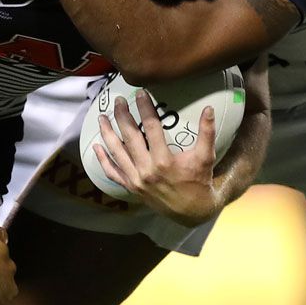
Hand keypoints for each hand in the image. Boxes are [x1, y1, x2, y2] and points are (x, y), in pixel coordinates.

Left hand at [94, 91, 219, 226]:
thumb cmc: (199, 182)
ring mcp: (136, 180)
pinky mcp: (131, 188)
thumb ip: (207, 133)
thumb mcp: (206, 158)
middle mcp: (146, 170)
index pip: (151, 127)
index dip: (145, 108)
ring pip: (117, 153)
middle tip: (118, 101)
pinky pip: (112, 173)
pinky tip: (95, 147)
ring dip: (107, 134)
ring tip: (101, 117)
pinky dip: (103, 160)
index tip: (140, 93)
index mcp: (164, 161)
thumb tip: (209, 109)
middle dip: (122, 116)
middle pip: (129, 137)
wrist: (191, 212)